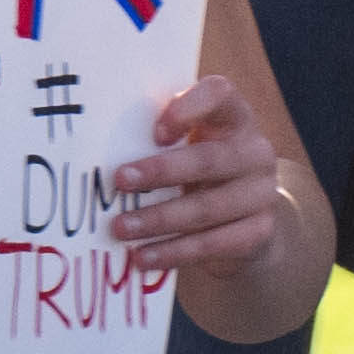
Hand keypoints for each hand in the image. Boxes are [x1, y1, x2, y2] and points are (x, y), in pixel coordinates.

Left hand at [102, 74, 296, 289]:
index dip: (189, 108)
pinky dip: (175, 252)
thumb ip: (160, 141)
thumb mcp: (186, 148)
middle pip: (211, 158)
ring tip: (119, 229)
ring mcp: (261, 193)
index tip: (155, 132)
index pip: (220, 95)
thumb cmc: (196, 172)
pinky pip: (215, 244)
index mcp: (233, 119)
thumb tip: (92, 148)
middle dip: (162, 171)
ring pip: (209, 207)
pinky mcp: (259, 230)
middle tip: (119, 181)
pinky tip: (143, 258)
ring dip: (160, 219)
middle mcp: (255, 152)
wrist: (243, 217)